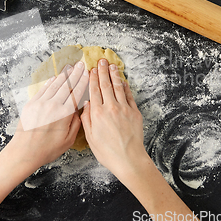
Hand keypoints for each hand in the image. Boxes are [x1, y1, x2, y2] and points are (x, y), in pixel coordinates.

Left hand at [12, 61, 88, 168]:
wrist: (24, 152)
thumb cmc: (47, 149)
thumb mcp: (68, 140)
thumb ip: (76, 123)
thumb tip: (79, 110)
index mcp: (64, 114)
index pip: (76, 93)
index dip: (82, 82)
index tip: (87, 73)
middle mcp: (52, 105)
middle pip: (66, 86)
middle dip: (75, 74)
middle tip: (80, 65)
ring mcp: (41, 103)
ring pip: (54, 85)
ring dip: (63, 76)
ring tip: (70, 67)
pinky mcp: (31, 104)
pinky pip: (43, 90)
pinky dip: (50, 83)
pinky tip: (55, 78)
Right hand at [81, 59, 202, 220]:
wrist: (129, 159)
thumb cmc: (107, 152)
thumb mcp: (90, 137)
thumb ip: (86, 119)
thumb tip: (86, 104)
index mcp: (97, 114)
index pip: (94, 91)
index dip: (93, 78)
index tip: (92, 69)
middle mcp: (110, 108)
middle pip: (106, 85)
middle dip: (103, 71)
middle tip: (101, 61)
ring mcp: (124, 109)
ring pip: (118, 87)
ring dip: (114, 75)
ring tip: (112, 66)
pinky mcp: (134, 113)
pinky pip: (129, 96)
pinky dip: (125, 87)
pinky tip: (123, 81)